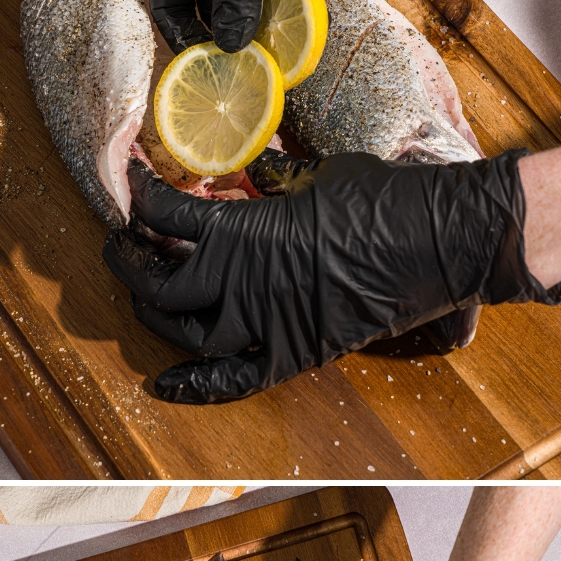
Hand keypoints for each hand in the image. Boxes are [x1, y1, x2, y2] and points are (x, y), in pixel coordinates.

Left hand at [104, 148, 560, 403]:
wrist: (438, 239)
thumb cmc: (384, 197)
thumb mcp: (319, 175)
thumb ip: (277, 181)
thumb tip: (258, 173)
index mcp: (244, 228)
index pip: (166, 213)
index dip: (140, 198)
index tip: (131, 188)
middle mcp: (242, 281)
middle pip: (159, 283)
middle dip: (130, 264)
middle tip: (122, 248)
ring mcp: (266, 324)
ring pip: (185, 333)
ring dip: (154, 317)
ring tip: (143, 299)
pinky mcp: (294, 354)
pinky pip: (232, 381)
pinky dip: (196, 387)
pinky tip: (162, 386)